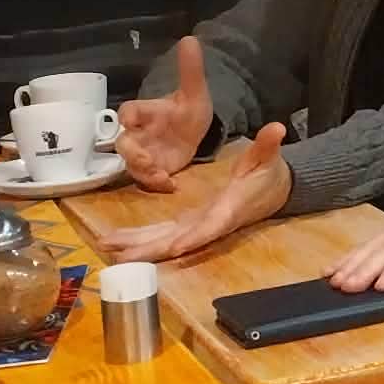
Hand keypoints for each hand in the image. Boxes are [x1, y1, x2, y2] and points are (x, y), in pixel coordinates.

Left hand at [100, 125, 289, 262]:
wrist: (273, 192)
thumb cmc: (269, 175)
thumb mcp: (268, 158)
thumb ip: (267, 145)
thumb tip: (277, 128)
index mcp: (230, 209)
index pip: (212, 226)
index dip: (194, 237)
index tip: (175, 247)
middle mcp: (210, 223)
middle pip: (178, 240)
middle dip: (149, 248)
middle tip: (119, 255)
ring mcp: (197, 225)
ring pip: (164, 239)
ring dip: (137, 245)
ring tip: (106, 247)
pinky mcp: (189, 224)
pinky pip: (162, 233)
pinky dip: (140, 238)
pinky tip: (116, 242)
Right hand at [117, 36, 213, 191]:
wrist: (195, 133)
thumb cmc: (187, 110)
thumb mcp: (195, 92)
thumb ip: (191, 70)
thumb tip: (190, 38)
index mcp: (147, 112)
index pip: (129, 110)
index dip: (128, 115)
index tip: (129, 120)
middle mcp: (139, 134)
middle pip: (124, 144)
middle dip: (132, 153)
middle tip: (146, 161)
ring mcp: (144, 154)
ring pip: (131, 166)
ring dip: (143, 172)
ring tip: (161, 178)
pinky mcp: (153, 171)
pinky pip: (147, 181)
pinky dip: (157, 184)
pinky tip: (172, 186)